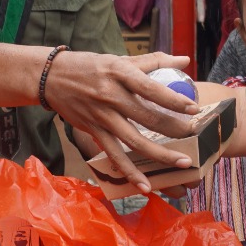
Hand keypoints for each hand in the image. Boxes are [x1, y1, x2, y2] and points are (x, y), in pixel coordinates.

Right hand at [42, 51, 200, 193]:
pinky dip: (130, 172)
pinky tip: (147, 186)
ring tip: (184, 163)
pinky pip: (115, 155)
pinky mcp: (93, 131)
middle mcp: (111, 96)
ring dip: (160, 154)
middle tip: (195, 135)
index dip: (173, 100)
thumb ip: (153, 61)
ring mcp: (101, 117)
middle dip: (174, 129)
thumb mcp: (119, 59)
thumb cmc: (89, 66)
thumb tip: (185, 61)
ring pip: (134, 141)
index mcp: (120, 74)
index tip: (193, 109)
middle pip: (147, 117)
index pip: (151, 88)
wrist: (50, 77)